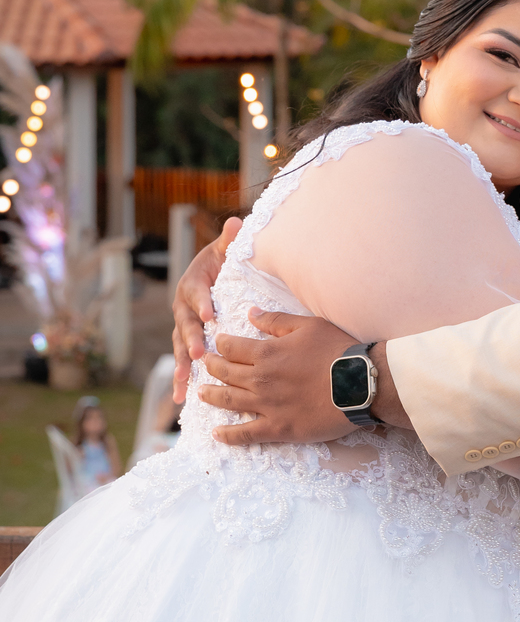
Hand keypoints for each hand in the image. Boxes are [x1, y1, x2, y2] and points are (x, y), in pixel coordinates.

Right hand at [171, 217, 241, 400]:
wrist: (213, 275)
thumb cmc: (222, 263)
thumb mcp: (226, 250)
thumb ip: (230, 240)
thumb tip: (237, 222)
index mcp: (192, 283)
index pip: (196, 293)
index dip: (202, 303)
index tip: (210, 314)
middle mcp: (183, 307)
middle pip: (184, 324)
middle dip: (191, 339)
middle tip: (199, 353)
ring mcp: (183, 327)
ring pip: (179, 346)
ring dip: (181, 365)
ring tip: (184, 383)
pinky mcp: (187, 342)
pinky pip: (183, 361)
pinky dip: (181, 379)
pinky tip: (179, 398)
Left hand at [202, 309, 409, 447]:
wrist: (359, 383)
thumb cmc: (337, 350)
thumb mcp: (308, 325)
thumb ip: (276, 320)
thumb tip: (250, 313)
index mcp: (266, 354)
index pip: (232, 348)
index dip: (222, 344)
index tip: (218, 343)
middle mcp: (260, 380)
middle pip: (225, 373)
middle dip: (211, 367)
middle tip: (204, 364)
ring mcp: (267, 406)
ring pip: (229, 401)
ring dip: (211, 396)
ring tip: (200, 393)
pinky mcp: (278, 428)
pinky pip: (246, 434)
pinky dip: (228, 435)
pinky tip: (216, 434)